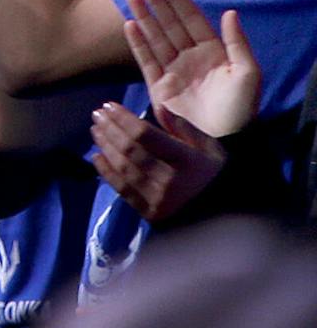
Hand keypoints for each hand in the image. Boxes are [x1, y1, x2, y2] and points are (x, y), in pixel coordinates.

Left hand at [90, 99, 225, 223]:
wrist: (230, 222)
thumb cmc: (219, 178)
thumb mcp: (211, 149)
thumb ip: (184, 128)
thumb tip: (159, 106)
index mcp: (187, 161)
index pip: (145, 135)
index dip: (123, 118)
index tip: (109, 105)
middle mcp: (170, 180)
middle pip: (130, 149)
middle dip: (110, 128)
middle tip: (97, 114)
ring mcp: (158, 200)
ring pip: (123, 167)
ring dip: (105, 146)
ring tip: (96, 130)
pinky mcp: (151, 215)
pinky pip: (122, 190)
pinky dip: (106, 172)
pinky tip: (97, 157)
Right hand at [124, 0, 262, 138]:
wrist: (222, 143)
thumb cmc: (239, 110)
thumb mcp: (248, 75)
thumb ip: (238, 43)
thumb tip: (229, 12)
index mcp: (213, 53)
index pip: (192, 20)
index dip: (178, 0)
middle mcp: (191, 58)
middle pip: (170, 24)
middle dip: (156, 2)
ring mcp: (173, 72)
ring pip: (155, 37)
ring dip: (144, 16)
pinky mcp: (159, 87)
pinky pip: (146, 60)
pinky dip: (137, 42)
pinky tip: (130, 24)